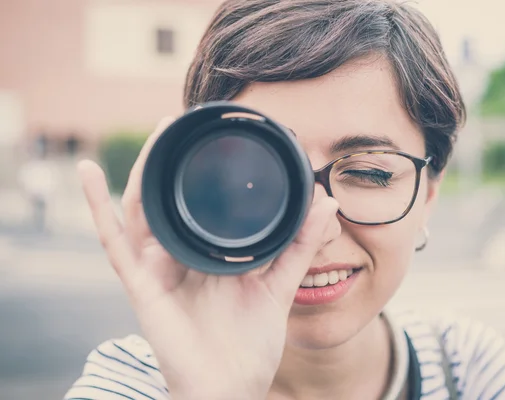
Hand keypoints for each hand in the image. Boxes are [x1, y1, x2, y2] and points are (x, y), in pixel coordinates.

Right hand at [78, 117, 339, 399]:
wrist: (231, 385)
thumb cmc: (250, 342)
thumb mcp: (279, 284)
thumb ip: (300, 244)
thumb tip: (325, 201)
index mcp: (211, 252)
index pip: (204, 202)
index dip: (207, 170)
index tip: (221, 135)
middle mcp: (181, 254)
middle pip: (169, 197)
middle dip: (173, 160)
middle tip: (182, 122)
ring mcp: (158, 266)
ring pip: (141, 208)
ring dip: (145, 168)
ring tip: (159, 132)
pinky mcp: (141, 284)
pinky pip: (113, 242)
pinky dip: (96, 206)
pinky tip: (86, 173)